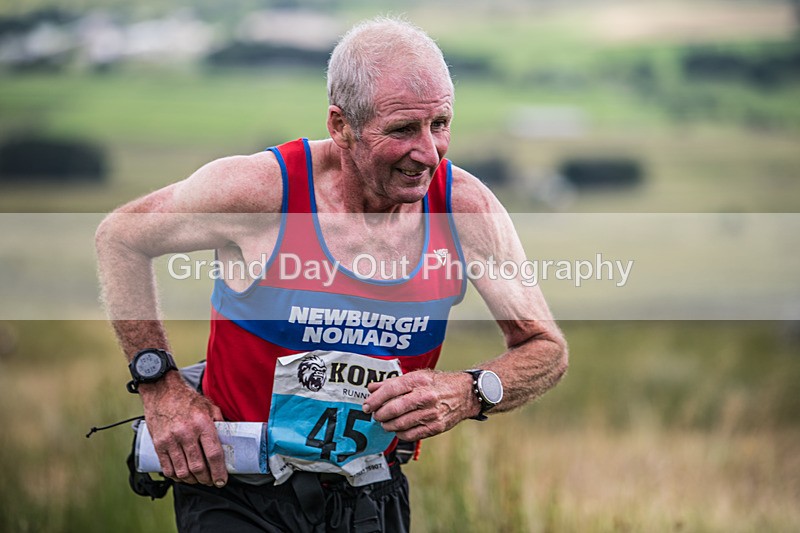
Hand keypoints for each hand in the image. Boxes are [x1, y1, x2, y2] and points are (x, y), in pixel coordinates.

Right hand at [139, 371, 226, 486]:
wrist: (161, 391)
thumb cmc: (187, 399)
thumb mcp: (209, 407)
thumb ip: (220, 423)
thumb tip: (230, 440)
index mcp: (202, 424)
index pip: (213, 454)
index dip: (219, 472)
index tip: (222, 481)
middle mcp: (186, 433)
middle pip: (198, 467)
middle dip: (207, 479)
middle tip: (211, 481)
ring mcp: (170, 440)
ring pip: (182, 471)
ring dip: (192, 480)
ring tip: (198, 479)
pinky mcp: (158, 444)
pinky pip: (167, 468)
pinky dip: (176, 477)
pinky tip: (183, 476)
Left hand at [362, 369, 478, 440]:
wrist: (465, 394)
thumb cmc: (438, 383)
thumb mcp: (417, 376)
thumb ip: (393, 382)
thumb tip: (372, 388)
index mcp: (419, 381)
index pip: (390, 390)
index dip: (375, 399)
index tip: (367, 405)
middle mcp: (425, 397)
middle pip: (393, 409)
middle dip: (379, 414)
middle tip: (375, 415)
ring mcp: (431, 413)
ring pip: (400, 424)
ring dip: (387, 425)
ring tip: (385, 422)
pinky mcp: (436, 427)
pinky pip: (410, 435)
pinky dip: (400, 433)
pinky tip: (398, 429)